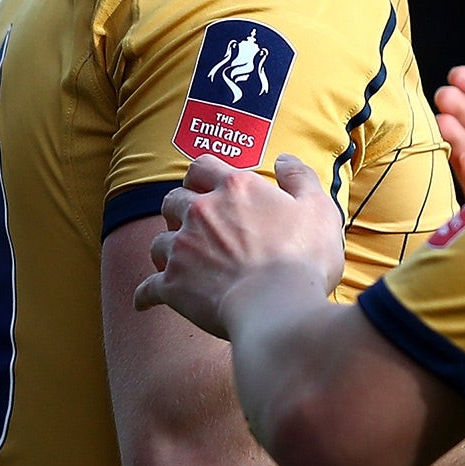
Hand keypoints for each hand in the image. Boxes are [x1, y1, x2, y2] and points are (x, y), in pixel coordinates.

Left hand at [134, 155, 345, 336]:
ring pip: (158, 241)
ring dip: (167, 249)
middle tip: (194, 223)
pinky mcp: (172, 284)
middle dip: (179, 209)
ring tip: (181, 261)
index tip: (208, 185)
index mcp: (235, 188)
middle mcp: (201, 211)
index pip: (204, 166)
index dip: (204, 174)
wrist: (276, 306)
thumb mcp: (318, 208)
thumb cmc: (302, 257)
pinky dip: (146, 294)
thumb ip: (300, 178)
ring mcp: (182, 248)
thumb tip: (284, 159)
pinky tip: (146, 301)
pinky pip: (147, 288)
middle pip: (173, 200)